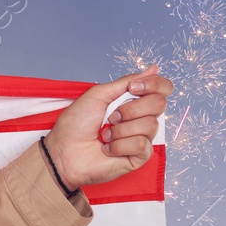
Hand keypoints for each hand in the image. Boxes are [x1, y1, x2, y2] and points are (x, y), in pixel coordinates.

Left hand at [42, 64, 171, 191]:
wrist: (63, 151)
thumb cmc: (76, 124)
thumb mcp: (98, 95)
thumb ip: (126, 82)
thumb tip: (153, 68)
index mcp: (133, 101)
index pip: (162, 88)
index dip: (153, 84)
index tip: (133, 88)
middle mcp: (141, 118)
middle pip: (159, 104)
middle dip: (130, 109)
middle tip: (110, 117)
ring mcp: (141, 137)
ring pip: (150, 125)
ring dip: (120, 129)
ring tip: (103, 135)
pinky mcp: (139, 157)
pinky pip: (142, 144)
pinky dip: (119, 145)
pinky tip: (107, 149)